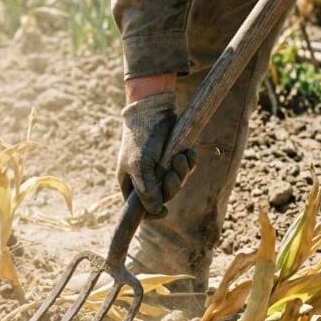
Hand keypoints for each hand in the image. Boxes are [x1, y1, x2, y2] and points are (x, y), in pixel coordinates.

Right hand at [116, 91, 196, 216]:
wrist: (153, 108)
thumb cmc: (141, 137)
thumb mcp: (140, 165)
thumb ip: (146, 191)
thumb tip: (155, 212)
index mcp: (130, 181)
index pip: (139, 207)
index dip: (151, 212)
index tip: (164, 211)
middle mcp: (144, 177)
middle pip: (162, 197)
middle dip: (171, 187)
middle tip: (172, 173)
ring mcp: (160, 167)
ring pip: (176, 183)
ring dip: (182, 173)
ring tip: (181, 158)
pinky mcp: (173, 156)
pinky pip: (185, 169)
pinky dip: (189, 163)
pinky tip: (189, 153)